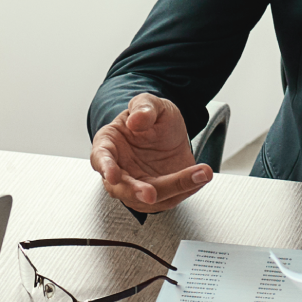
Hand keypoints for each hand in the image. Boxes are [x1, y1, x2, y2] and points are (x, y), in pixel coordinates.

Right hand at [90, 93, 211, 212]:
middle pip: (122, 187)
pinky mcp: (157, 193)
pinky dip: (187, 189)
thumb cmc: (150, 118)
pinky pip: (171, 197)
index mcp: (108, 144)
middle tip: (151, 194)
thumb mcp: (150, 103)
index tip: (113, 174)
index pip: (100, 158)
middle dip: (137, 192)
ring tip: (200, 174)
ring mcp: (136, 184)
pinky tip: (200, 176)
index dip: (106, 168)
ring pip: (149, 197)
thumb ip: (143, 108)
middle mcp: (119, 169)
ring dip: (174, 188)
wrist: (168, 131)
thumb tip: (135, 121)